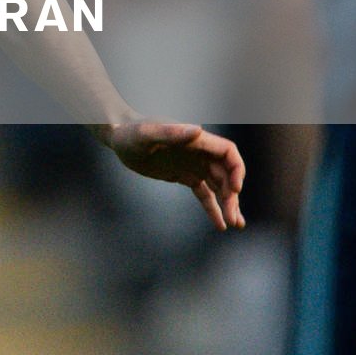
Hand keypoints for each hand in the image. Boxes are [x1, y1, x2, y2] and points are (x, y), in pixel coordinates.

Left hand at [102, 121, 246, 231]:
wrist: (118, 137)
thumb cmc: (130, 133)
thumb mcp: (147, 134)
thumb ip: (171, 133)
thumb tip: (198, 130)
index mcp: (196, 140)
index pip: (228, 153)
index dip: (237, 170)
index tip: (235, 191)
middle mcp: (199, 152)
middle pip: (226, 174)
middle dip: (232, 197)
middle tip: (234, 220)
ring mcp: (193, 164)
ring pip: (218, 186)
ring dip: (228, 204)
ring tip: (235, 224)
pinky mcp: (184, 175)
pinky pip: (204, 193)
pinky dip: (212, 208)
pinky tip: (220, 224)